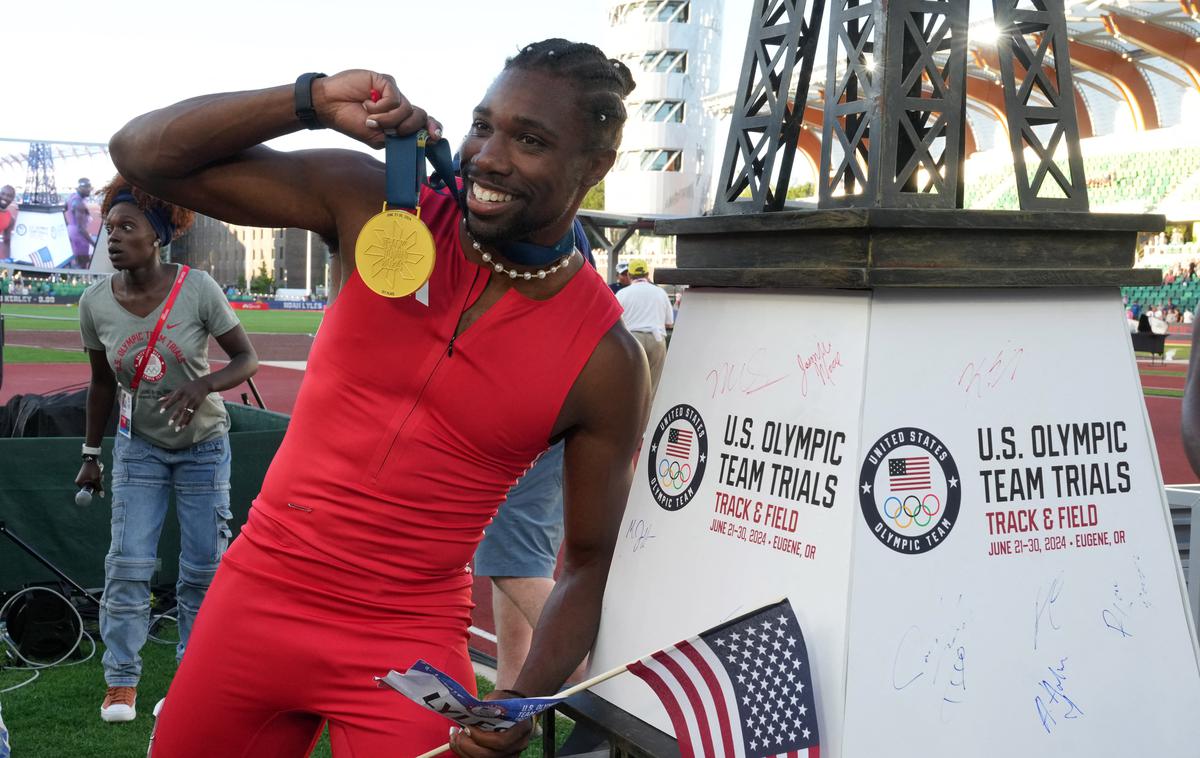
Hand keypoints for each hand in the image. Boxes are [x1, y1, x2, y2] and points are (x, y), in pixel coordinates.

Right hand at [75, 458, 103, 495]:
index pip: (88, 491)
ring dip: (99, 479)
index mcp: (79, 484)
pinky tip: (99, 470)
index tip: (99, 485)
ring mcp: (83, 478)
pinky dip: (98, 476)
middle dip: (98, 483)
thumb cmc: (93, 469)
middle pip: (92, 487)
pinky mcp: (86, 474)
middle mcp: (79, 481)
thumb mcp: (97, 479)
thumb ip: (99, 488)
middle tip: (100, 477)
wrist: (92, 458)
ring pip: (94, 482)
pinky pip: (94, 478)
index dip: (95, 489)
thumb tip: (102, 496)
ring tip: (99, 473)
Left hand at [158, 378, 210, 431]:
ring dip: (182, 422)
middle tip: (169, 423)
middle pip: (180, 408)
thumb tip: (159, 400)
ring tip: (177, 429)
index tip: (161, 412)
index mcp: (181, 392)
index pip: (172, 399)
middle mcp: (187, 398)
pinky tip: (183, 427)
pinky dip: (188, 421)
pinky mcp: (197, 406)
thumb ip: (169, 395)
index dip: (167, 405)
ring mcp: (193, 402)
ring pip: (187, 414)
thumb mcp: (179, 388)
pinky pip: (192, 415)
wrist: (204, 384)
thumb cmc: (189, 386)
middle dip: (175, 416)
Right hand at [314, 70, 442, 149]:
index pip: (424, 123)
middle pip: (421, 116)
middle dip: (408, 128)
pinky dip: (380, 107)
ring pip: (407, 109)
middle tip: (392, 131)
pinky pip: (394, 98)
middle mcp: (399, 107)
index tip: (436, 137)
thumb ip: (398, 139)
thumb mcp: (377, 138)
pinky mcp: (385, 82)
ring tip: (370, 118)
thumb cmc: (351, 122)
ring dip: (388, 119)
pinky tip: (367, 104)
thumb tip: (423, 139)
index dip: (433, 128)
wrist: (329, 106)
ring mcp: (393, 93)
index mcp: (400, 121)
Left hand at [449, 690, 534, 757]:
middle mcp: (517, 746)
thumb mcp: (499, 698)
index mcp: (521, 729)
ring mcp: (509, 755)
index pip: (501, 742)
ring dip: (464, 751)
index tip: (468, 727)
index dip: (481, 738)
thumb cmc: (505, 702)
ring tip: (455, 737)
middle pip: (490, 755)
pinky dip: (466, 754)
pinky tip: (458, 743)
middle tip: (458, 734)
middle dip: (469, 746)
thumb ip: (487, 705)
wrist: (514, 709)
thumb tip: (469, 710)